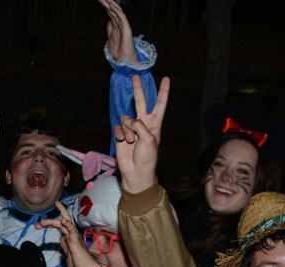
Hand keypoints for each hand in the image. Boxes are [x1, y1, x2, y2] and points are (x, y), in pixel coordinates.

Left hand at [37, 201, 102, 266]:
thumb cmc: (81, 266)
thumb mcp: (68, 254)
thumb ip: (65, 245)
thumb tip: (61, 239)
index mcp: (70, 238)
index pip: (60, 226)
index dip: (50, 223)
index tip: (39, 224)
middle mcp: (73, 236)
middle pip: (62, 222)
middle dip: (49, 220)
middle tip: (38, 223)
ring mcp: (75, 238)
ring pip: (64, 225)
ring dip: (53, 222)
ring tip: (43, 222)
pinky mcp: (76, 243)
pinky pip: (72, 231)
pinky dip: (68, 224)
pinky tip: (63, 220)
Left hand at [100, 0, 136, 63]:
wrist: (124, 61)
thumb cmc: (119, 52)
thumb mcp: (110, 38)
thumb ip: (110, 29)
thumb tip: (109, 21)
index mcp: (116, 26)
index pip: (110, 12)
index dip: (105, 5)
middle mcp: (120, 24)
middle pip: (113, 10)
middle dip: (107, 3)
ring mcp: (123, 26)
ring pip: (118, 12)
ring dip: (112, 4)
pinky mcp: (126, 30)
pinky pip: (122, 18)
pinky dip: (118, 12)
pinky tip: (113, 7)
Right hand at [113, 74, 169, 193]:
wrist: (136, 172)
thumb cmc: (147, 158)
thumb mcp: (149, 139)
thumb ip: (139, 125)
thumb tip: (128, 120)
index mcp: (155, 124)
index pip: (160, 104)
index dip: (163, 91)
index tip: (166, 79)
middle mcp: (143, 124)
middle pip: (141, 102)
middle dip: (138, 89)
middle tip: (135, 76)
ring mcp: (131, 129)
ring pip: (125, 118)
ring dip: (127, 128)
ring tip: (130, 140)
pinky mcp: (121, 135)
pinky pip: (118, 127)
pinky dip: (120, 133)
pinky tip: (123, 141)